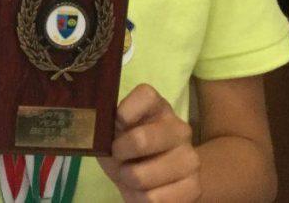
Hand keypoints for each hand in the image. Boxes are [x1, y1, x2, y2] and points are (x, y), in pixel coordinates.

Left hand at [97, 84, 200, 201]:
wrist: (154, 178)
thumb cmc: (125, 147)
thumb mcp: (111, 131)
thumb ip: (104, 124)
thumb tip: (94, 127)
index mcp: (157, 106)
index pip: (146, 95)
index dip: (125, 111)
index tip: (116, 123)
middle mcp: (179, 128)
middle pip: (141, 139)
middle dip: (119, 154)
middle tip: (117, 157)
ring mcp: (190, 157)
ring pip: (144, 175)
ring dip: (128, 180)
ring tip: (130, 176)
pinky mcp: (194, 187)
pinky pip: (156, 199)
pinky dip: (140, 199)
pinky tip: (143, 192)